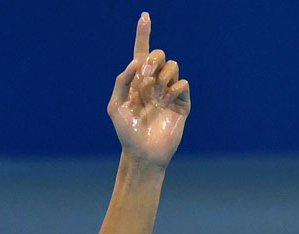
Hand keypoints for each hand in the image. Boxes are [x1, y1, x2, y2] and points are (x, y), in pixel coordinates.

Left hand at [107, 12, 190, 167]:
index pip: (141, 53)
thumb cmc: (126, 132)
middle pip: (159, 55)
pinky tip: (165, 103)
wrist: (142, 152)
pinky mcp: (182, 102)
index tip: (144, 16)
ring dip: (162, 78)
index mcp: (137, 81)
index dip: (143, 34)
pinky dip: (173, 90)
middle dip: (152, 61)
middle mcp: (154, 83)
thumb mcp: (115, 106)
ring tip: (155, 97)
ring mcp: (169, 91)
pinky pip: (183, 83)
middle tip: (144, 76)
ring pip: (173, 66)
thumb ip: (121, 82)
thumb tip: (135, 62)